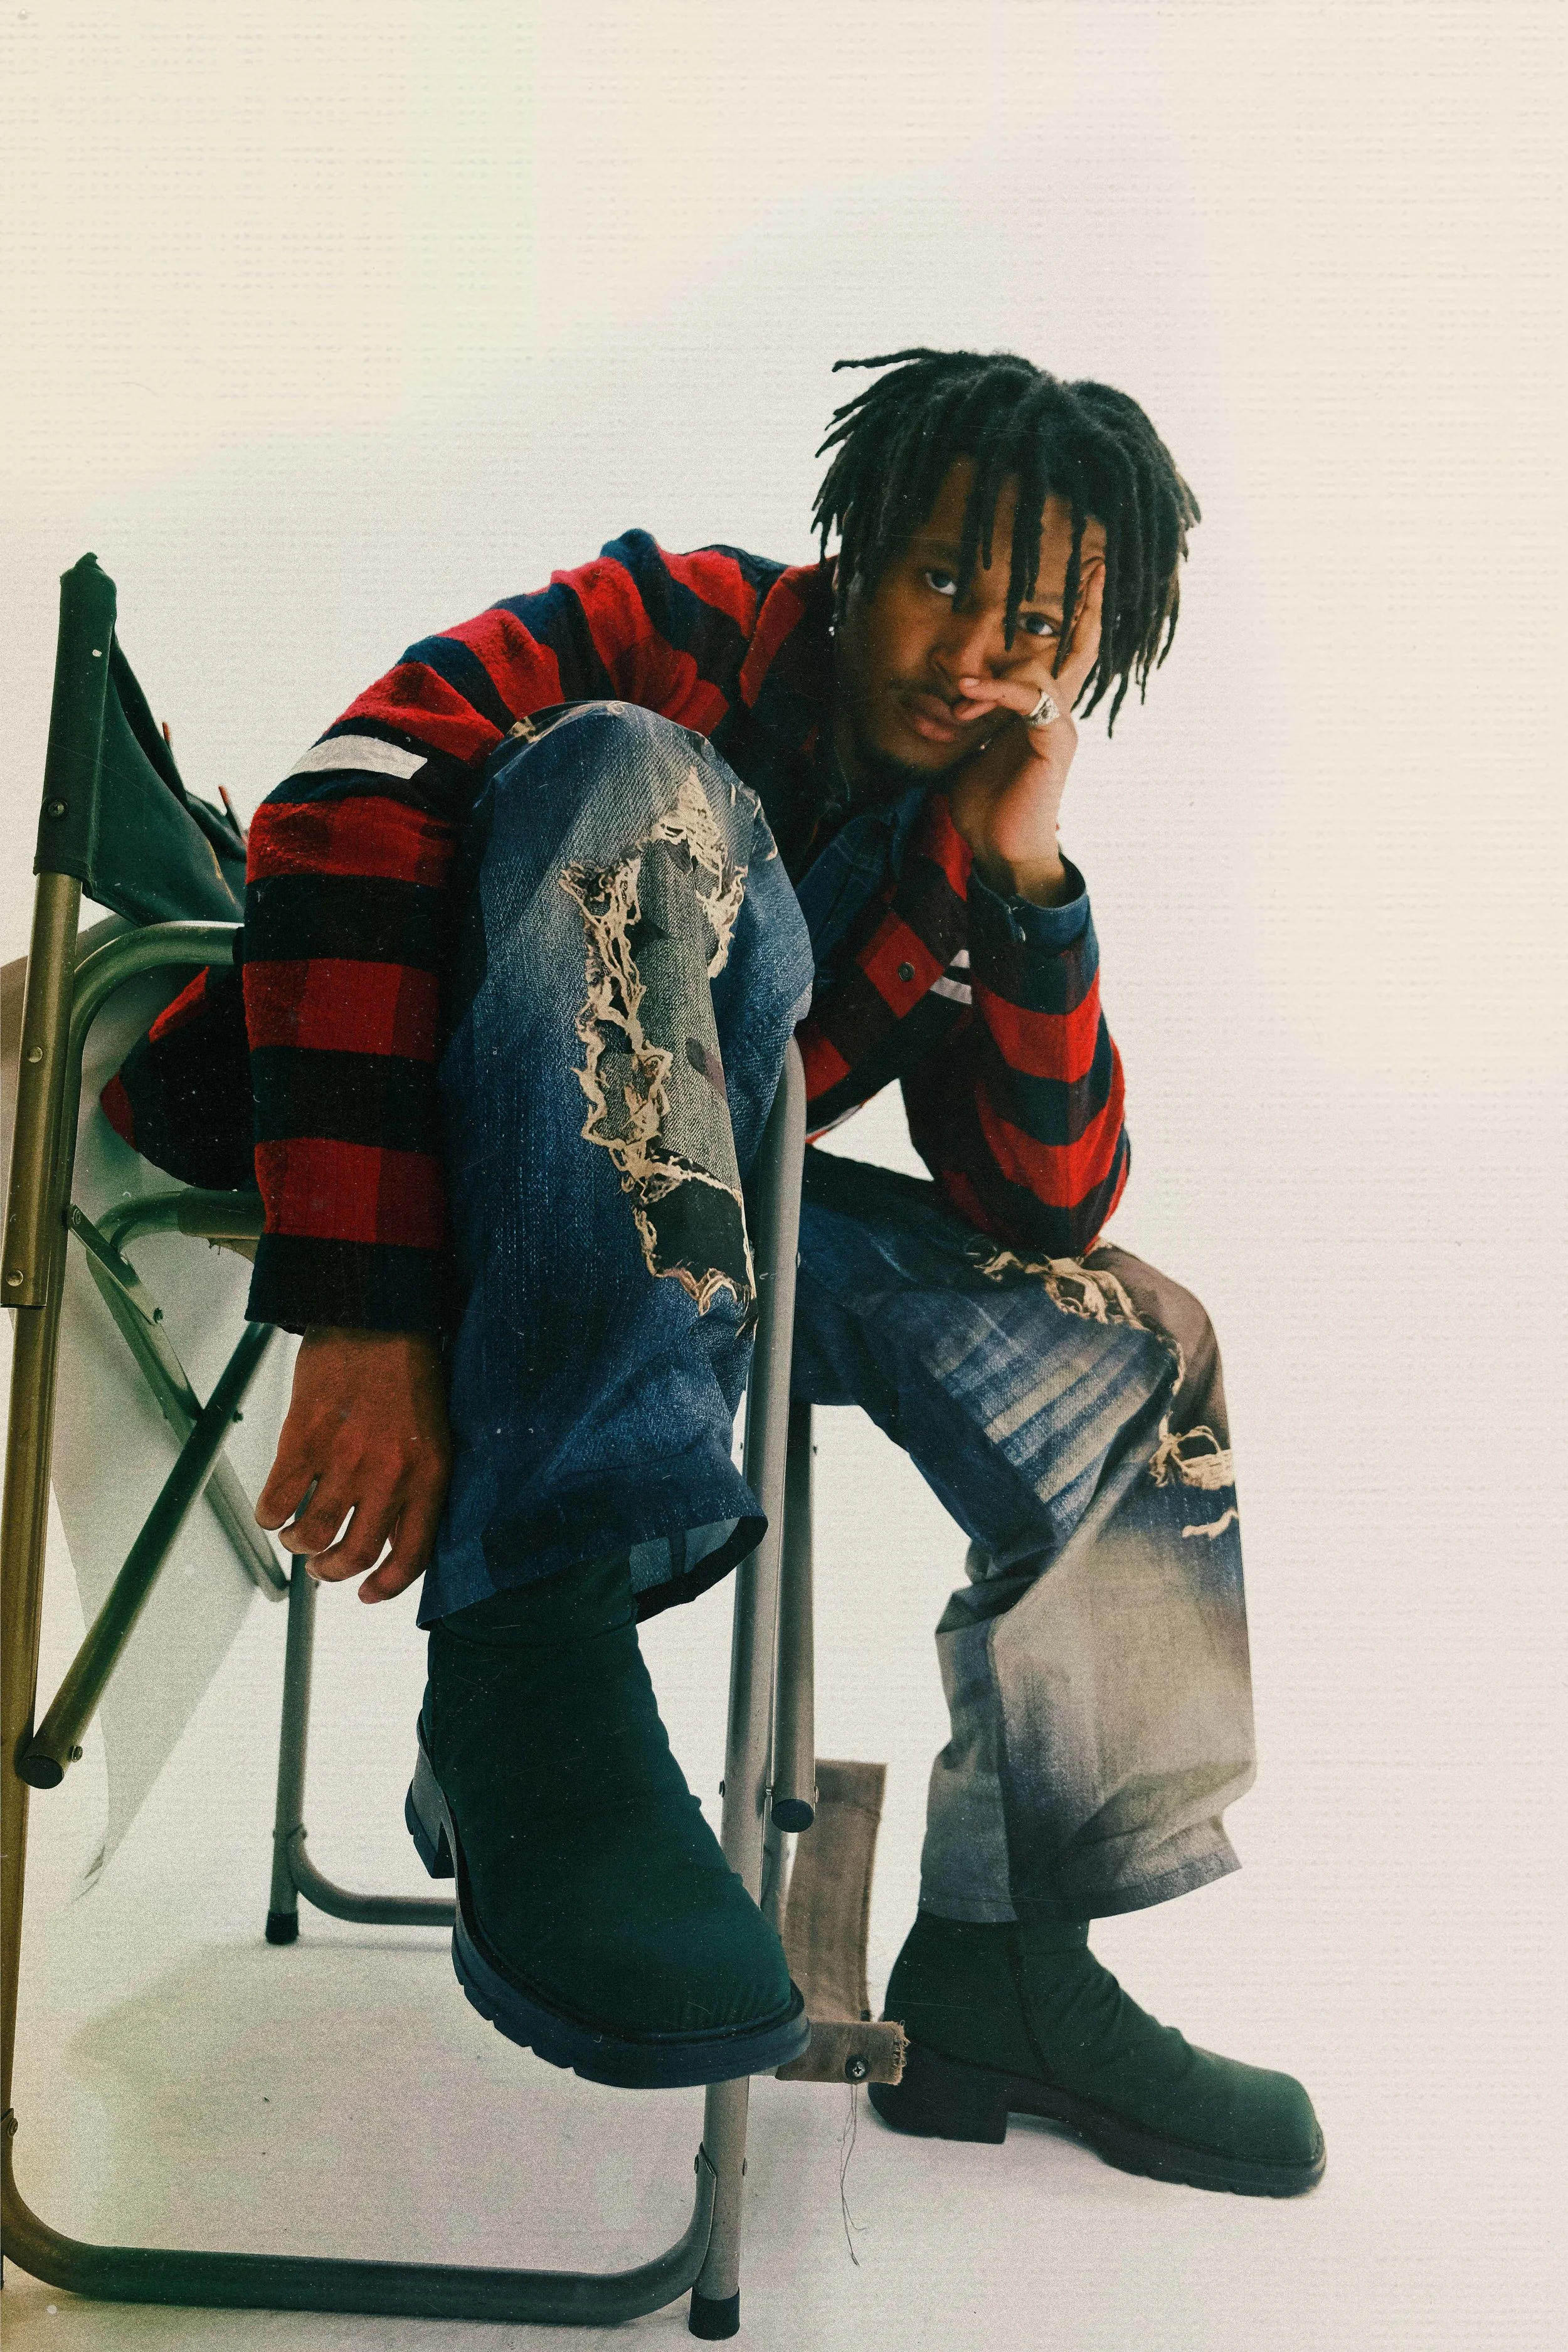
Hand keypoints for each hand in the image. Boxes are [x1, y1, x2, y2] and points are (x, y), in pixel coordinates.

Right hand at [255, 1328, 451, 1602]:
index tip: (368, 1594)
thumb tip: (391, 1536)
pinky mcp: (305, 1439)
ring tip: (297, 1538)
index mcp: (429, 1474)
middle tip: (322, 1569)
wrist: (376, 1316)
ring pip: (312, 1533)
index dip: (387, 1585)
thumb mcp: (433, 1434)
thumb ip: (416, 1486)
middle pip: (356, 1553)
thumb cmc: (407, 1371)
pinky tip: (273, 1510)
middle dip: (334, 1571)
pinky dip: (269, 1515)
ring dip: (300, 1545)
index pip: (412, 1553)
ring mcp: (345, 1458)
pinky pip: (278, 1499)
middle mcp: (389, 1473)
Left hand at [945, 562, 1104, 903]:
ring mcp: (1061, 727)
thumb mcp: (971, 750)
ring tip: (958, 695)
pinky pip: (1027, 699)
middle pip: (1080, 650)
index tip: (1088, 576)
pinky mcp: (1054, 743)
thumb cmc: (985, 808)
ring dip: (992, 677)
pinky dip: (995, 692)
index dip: (1078, 617)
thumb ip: (973, 716)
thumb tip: (955, 690)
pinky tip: (969, 696)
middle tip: (1093, 565)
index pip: (1065, 655)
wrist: (999, 852)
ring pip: (1040, 672)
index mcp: (1041, 713)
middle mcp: (1059, 714)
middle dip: (1087, 607)